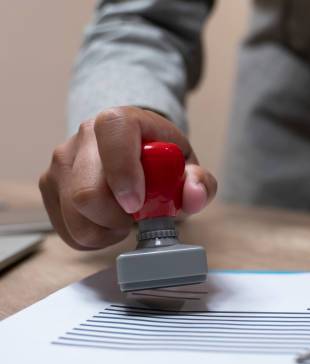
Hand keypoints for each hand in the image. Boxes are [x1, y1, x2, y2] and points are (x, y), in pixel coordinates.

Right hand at [39, 107, 216, 249]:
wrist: (131, 151)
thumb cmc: (160, 160)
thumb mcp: (187, 166)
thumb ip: (200, 180)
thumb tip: (194, 195)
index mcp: (121, 121)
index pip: (113, 135)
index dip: (123, 172)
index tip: (136, 203)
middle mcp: (84, 136)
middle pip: (86, 191)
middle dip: (116, 218)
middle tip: (136, 218)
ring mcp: (61, 162)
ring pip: (73, 215)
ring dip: (105, 231)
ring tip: (123, 222)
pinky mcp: (50, 185)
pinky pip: (66, 228)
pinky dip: (91, 238)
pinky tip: (107, 225)